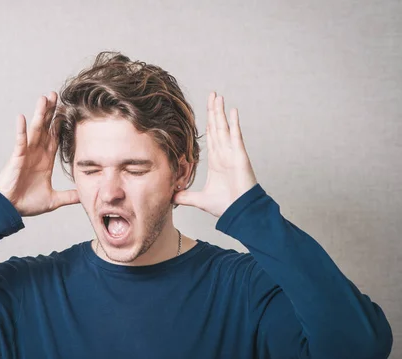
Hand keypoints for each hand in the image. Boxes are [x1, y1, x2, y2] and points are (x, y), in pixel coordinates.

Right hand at [0, 91, 79, 216]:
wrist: (10, 210)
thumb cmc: (27, 203)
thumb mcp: (54, 199)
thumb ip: (69, 196)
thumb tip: (84, 197)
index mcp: (45, 160)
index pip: (55, 137)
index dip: (61, 124)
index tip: (68, 110)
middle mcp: (36, 153)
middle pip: (46, 128)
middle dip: (51, 112)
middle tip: (56, 94)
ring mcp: (26, 154)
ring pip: (35, 130)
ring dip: (40, 114)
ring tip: (44, 98)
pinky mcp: (16, 158)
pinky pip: (19, 142)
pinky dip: (20, 130)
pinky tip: (22, 117)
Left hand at [172, 92, 257, 217]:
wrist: (239, 212)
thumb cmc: (226, 206)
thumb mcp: (200, 200)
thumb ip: (185, 197)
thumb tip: (170, 197)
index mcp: (217, 161)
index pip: (211, 138)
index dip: (208, 124)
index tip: (206, 111)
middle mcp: (224, 154)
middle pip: (217, 128)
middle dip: (213, 111)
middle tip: (212, 95)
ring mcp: (232, 154)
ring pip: (224, 128)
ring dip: (220, 112)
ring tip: (218, 97)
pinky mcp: (239, 156)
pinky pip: (236, 136)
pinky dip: (234, 123)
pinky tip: (232, 110)